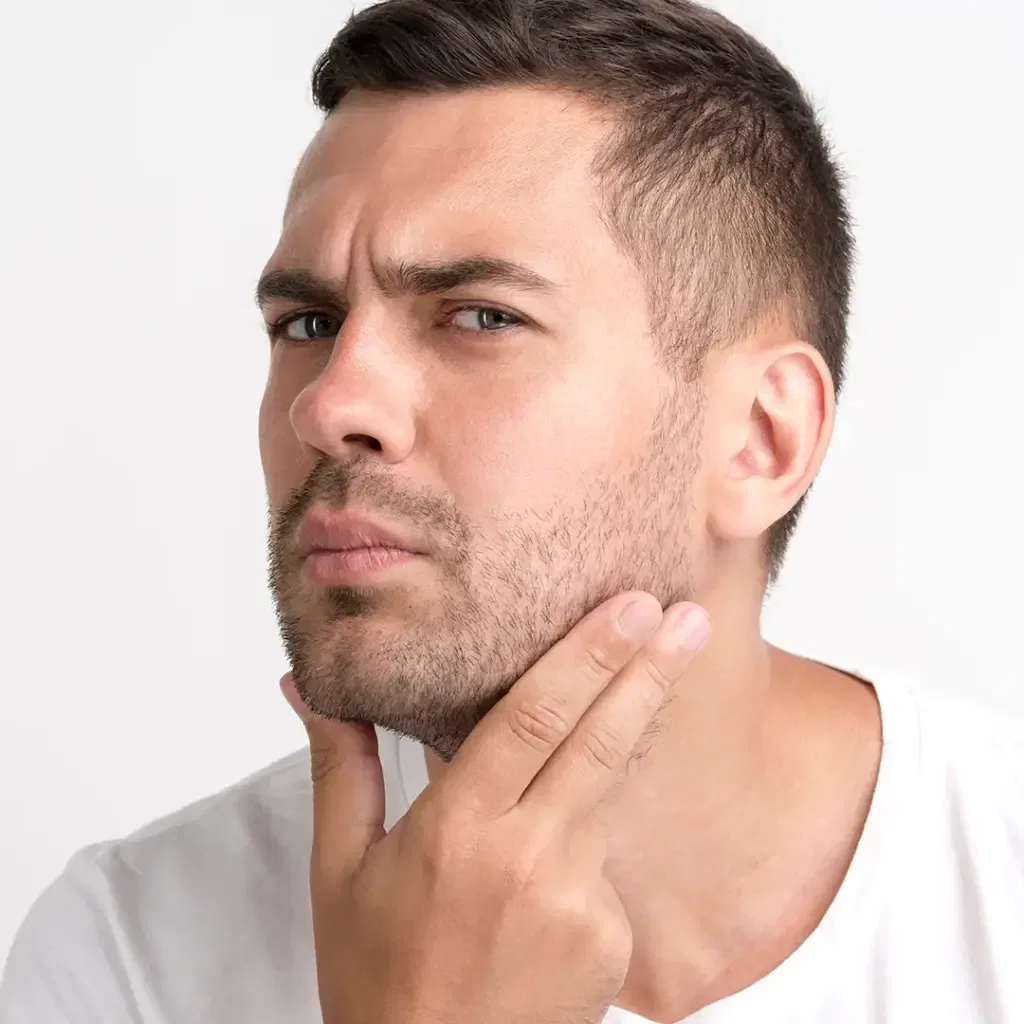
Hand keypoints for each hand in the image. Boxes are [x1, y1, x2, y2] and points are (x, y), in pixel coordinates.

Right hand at [282, 591, 710, 1023]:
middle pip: (600, 741)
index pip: (533, 716)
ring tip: (667, 668)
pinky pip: (606, 863)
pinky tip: (554, 865)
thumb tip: (308, 687)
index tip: (630, 607)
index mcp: (456, 830)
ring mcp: (578, 902)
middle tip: (691, 617)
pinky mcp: (611, 940)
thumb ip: (340, 767)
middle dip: (650, 670)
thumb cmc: (378, 981)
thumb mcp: (341, 871)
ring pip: (608, 793)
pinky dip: (587, 838)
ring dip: (635, 731)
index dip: (587, 655)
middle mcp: (526, 858)